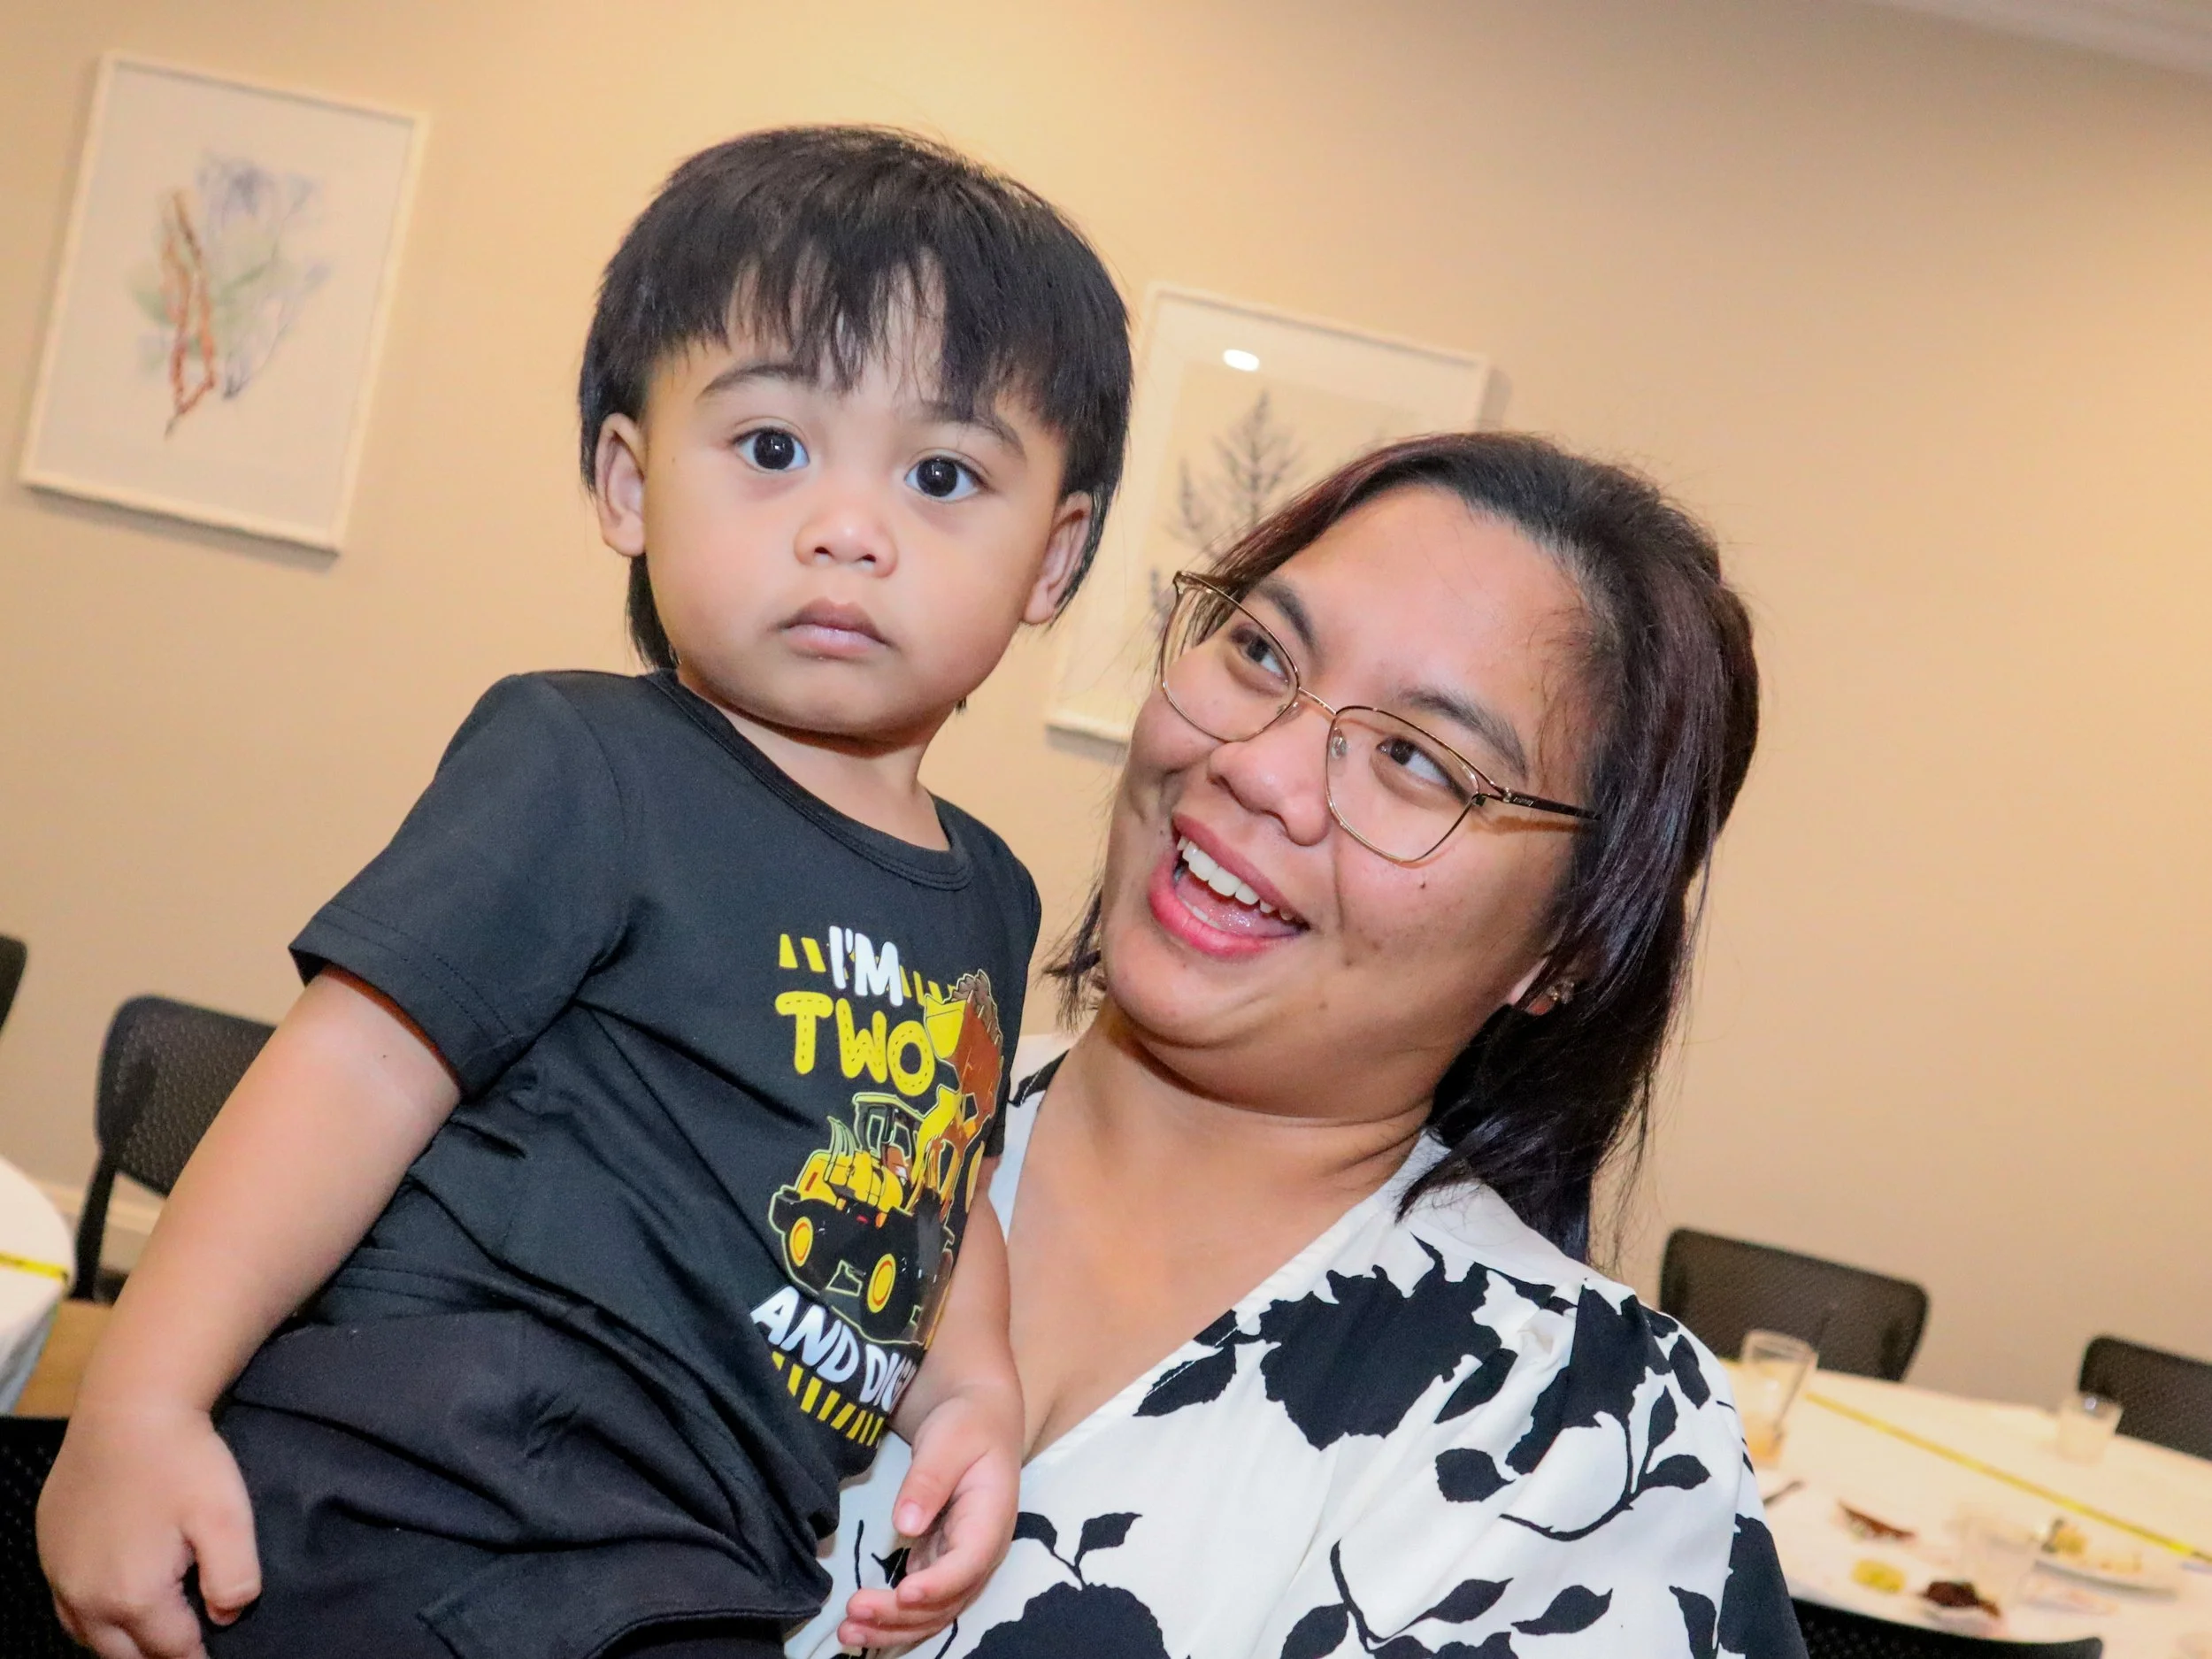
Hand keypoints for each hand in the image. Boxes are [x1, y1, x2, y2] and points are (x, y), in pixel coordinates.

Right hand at [39, 1400, 260, 1658]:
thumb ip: (234, 1577)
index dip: (199, 1656)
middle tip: (188, 1645)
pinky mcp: (49, 1552)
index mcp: (133, 1596)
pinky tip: (117, 1606)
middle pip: (126, 1655)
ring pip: (91, 1638)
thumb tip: (226, 1617)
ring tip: (158, 1633)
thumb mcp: (227, 1517)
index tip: (216, 1654)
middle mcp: (86, 1597)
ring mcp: (61, 1576)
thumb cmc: (182, 1461)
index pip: (172, 1651)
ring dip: (124, 1642)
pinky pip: (68, 1609)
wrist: (129, 1409)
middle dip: (159, 1656)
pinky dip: (94, 1619)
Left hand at [837, 1385, 1020, 1650]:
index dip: (937, 1585)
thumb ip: (928, 1480)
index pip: (968, 1564)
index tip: (902, 1593)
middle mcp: (983, 1552)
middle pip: (947, 1600)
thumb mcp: (949, 1441)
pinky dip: (895, 1617)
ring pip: (934, 1611)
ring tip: (848, 1632)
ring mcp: (964, 1563)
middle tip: (853, 1612)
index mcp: (991, 1519)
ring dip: (894, 1628)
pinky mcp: (943, 1564)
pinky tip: (863, 1623)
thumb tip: (905, 1524)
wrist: (980, 1422)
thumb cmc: (966, 1425)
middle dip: (901, 1615)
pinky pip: (924, 1603)